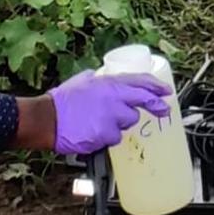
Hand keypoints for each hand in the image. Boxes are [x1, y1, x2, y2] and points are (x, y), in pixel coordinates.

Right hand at [43, 70, 171, 156]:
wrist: (48, 118)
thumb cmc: (62, 101)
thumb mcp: (82, 80)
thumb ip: (96, 79)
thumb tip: (101, 77)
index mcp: (108, 83)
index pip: (139, 81)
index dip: (155, 86)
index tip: (166, 91)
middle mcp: (113, 98)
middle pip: (142, 101)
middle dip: (156, 105)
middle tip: (163, 110)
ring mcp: (111, 117)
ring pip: (128, 122)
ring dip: (119, 123)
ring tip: (99, 121)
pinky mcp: (106, 134)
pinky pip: (115, 137)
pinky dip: (107, 136)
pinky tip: (93, 132)